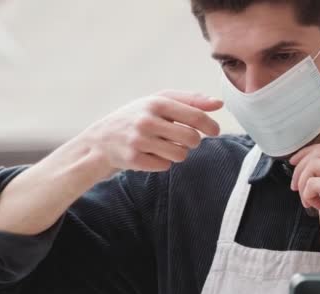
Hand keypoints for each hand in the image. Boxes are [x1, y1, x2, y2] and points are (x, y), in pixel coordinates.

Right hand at [77, 90, 222, 175]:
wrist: (101, 140)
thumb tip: (218, 103)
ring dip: (178, 153)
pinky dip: (163, 162)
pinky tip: (150, 154)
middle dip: (194, 141)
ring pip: (181, 155)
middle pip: (192, 139)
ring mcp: (139, 141)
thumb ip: (190, 101)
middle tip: (185, 139)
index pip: (195, 116)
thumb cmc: (137, 117)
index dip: (210, 125)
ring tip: (164, 145)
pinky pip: (165, 166)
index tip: (215, 131)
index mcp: (156, 103)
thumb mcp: (159, 102)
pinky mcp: (134, 160)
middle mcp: (146, 121)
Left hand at [290, 141, 319, 271]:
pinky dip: (307, 195)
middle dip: (301, 167)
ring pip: (313, 165)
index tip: (295, 163)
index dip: (308, 152)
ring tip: (307, 198)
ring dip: (303, 183)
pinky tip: (315, 206)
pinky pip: (312, 183)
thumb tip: (303, 156)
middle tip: (295, 186)